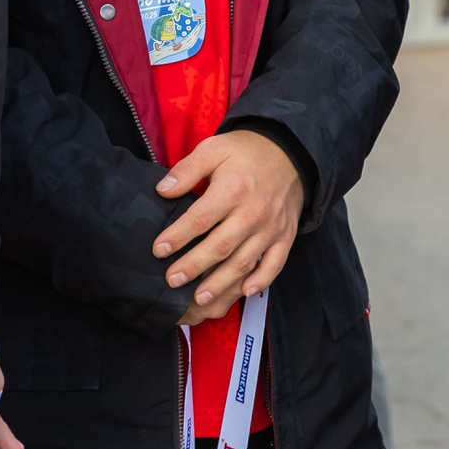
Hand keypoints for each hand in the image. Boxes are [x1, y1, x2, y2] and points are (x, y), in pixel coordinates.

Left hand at [154, 129, 305, 325]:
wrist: (290, 152)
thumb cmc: (245, 152)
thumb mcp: (214, 149)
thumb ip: (187, 170)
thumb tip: (162, 190)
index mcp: (233, 189)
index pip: (201, 218)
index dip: (178, 236)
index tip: (158, 250)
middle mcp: (253, 212)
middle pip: (220, 246)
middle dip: (194, 266)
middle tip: (172, 281)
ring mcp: (271, 228)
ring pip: (245, 261)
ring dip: (221, 283)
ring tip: (199, 299)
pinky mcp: (285, 237)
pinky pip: (275, 264)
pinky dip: (261, 281)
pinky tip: (243, 293)